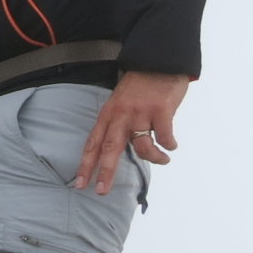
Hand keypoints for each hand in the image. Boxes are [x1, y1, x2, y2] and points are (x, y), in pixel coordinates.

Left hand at [76, 71, 189, 194]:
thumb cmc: (140, 86)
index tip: (80, 183)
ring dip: (154, 158)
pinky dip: (169, 145)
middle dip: (105, 171)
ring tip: (164, 159)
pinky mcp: (161, 110)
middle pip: (109, 147)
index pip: (93, 143)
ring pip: (142, 146)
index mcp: (108, 115)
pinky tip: (172, 145)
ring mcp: (141, 113)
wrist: (158, 60)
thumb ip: (117, 126)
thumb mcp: (119, 103)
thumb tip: (117, 151)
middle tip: (101, 191)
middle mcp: (121, 115)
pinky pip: (164, 137)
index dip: (86, 164)